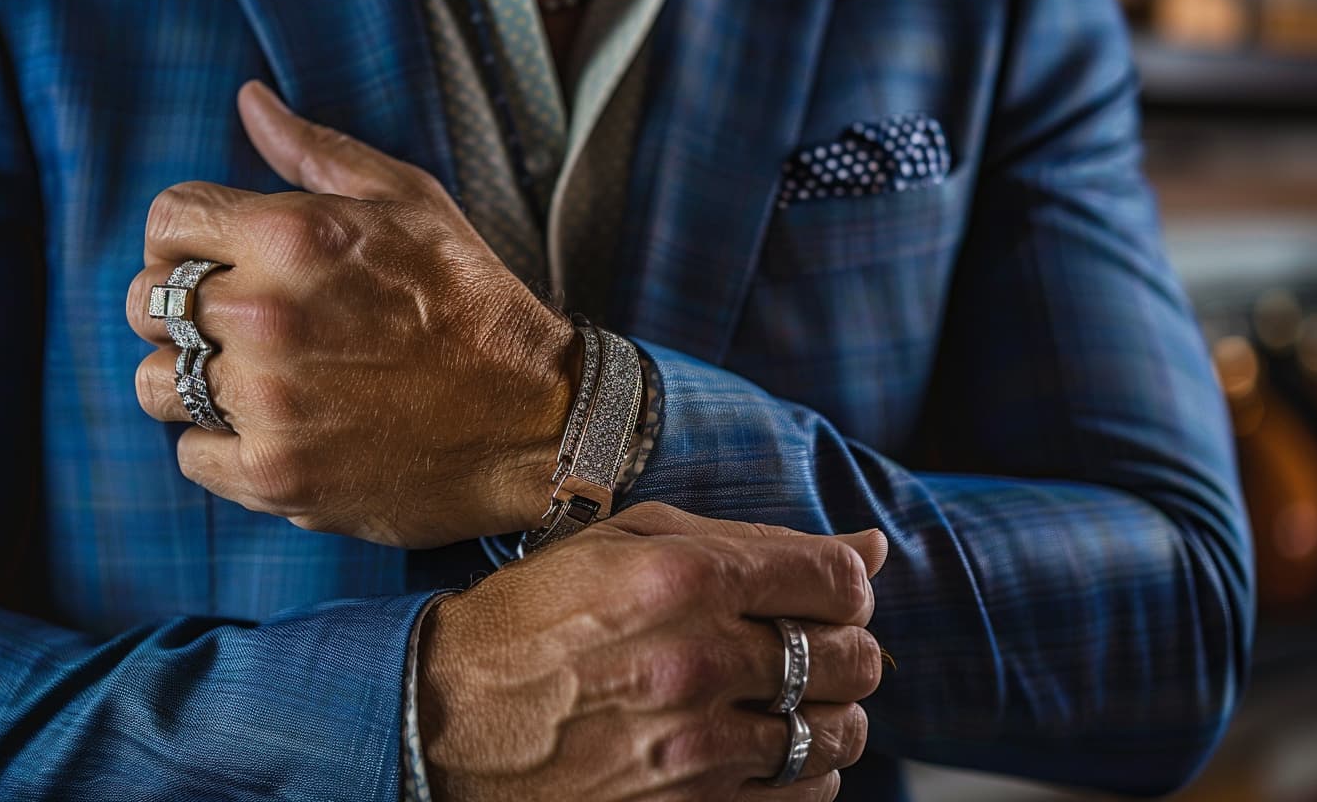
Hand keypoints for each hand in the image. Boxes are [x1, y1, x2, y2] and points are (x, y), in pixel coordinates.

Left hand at [126, 81, 576, 547]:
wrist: (535, 419)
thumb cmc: (474, 304)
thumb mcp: (410, 203)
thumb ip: (316, 152)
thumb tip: (249, 103)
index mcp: (293, 237)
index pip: (165, 221)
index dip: (185, 240)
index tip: (218, 264)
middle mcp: (268, 316)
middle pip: (146, 303)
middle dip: (185, 311)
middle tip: (245, 328)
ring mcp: (268, 402)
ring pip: (156, 384)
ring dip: (196, 382)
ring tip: (260, 383)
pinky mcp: (276, 475)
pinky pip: (191, 455)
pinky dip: (225, 447)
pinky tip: (281, 431)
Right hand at [418, 502, 888, 801]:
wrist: (445, 722)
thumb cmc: (535, 620)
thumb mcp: (628, 544)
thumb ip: (754, 541)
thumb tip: (871, 545)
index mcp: (684, 578)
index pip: (841, 581)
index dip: (846, 585)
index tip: (823, 593)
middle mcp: (699, 662)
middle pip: (855, 660)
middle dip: (844, 648)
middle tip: (803, 646)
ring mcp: (697, 748)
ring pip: (839, 734)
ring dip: (827, 712)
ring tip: (781, 699)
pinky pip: (805, 795)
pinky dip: (802, 772)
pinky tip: (760, 747)